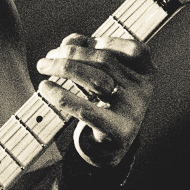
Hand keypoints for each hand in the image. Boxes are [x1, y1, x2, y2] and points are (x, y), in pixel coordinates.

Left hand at [36, 33, 154, 168]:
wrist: (109, 147)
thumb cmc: (105, 103)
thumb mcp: (104, 77)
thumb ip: (90, 53)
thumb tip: (70, 41)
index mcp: (147, 75)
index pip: (133, 49)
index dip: (106, 41)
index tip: (82, 43)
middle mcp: (144, 92)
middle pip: (106, 61)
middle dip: (73, 53)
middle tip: (49, 55)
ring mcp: (133, 113)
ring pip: (96, 81)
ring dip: (64, 68)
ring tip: (43, 66)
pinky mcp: (117, 132)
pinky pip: (86, 110)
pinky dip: (62, 96)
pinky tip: (45, 88)